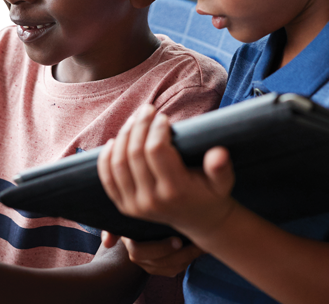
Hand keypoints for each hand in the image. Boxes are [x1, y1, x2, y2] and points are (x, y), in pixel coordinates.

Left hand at [97, 105, 236, 241]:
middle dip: (139, 126)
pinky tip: (113, 141)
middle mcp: (151, 201)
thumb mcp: (223, 182)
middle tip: (147, 109)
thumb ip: (221, 168)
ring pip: (118, 163)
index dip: (156, 129)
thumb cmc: (211, 194)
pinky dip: (105, 158)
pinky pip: (107, 179)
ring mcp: (134, 206)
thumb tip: (218, 153)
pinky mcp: (123, 207)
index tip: (162, 116)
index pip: (156, 151)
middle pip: (135, 154)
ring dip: (123, 136)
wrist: (199, 220)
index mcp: (175, 192)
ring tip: (133, 120)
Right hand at [102, 231, 203, 276]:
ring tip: (201, 243)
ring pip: (173, 267)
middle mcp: (142, 261)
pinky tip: (199, 247)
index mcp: (133, 248)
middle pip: (162, 263)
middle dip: (180, 254)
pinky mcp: (165, 268)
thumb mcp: (121, 222)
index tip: (177, 240)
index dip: (161, 248)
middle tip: (195, 241)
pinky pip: (178, 268)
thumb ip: (112, 228)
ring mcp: (154, 266)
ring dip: (189, 257)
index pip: (142, 252)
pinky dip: (190, 259)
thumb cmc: (131, 222)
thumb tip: (107, 242)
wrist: (137, 231)